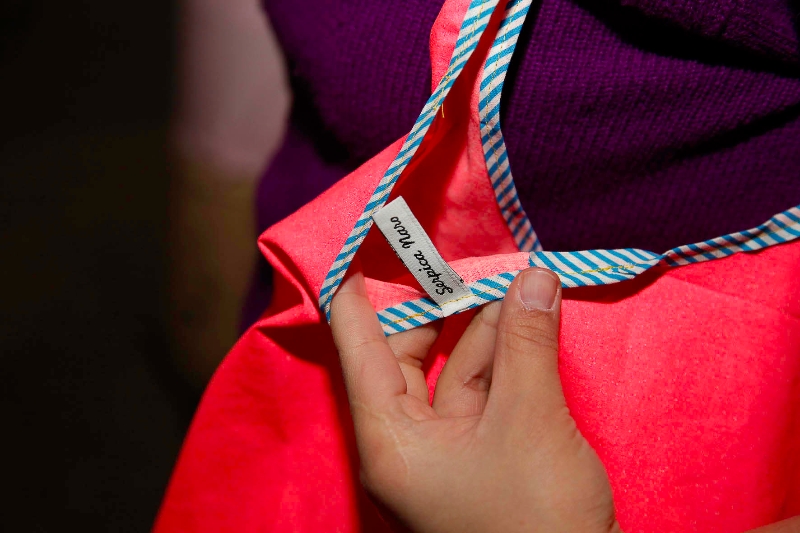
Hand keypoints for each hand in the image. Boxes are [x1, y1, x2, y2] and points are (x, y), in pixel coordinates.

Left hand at [331, 267, 619, 532]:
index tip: (351, 254)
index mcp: (391, 440)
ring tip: (514, 282)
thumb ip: (527, 345)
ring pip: (454, 371)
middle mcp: (408, 444)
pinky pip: (483, 392)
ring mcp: (447, 452)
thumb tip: (533, 277)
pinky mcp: (482, 456)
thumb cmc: (536, 521)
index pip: (360, 353)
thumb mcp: (529, 421)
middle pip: (407, 357)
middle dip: (438, 308)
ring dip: (485, 328)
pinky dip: (504, 358)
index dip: (354, 301)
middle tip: (459, 261)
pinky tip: (524, 321)